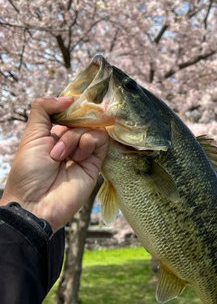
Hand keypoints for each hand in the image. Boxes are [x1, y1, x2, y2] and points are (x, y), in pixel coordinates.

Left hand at [0, 97, 108, 230]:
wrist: (35, 204)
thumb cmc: (28, 172)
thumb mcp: (31, 135)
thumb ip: (44, 109)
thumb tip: (68, 99)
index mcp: (53, 134)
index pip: (70, 112)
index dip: (72, 107)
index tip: (72, 104)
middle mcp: (70, 142)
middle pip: (83, 118)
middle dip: (72, 124)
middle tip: (59, 140)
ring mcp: (83, 152)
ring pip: (93, 128)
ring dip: (76, 137)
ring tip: (62, 156)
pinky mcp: (95, 164)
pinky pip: (102, 141)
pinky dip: (90, 142)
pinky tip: (78, 156)